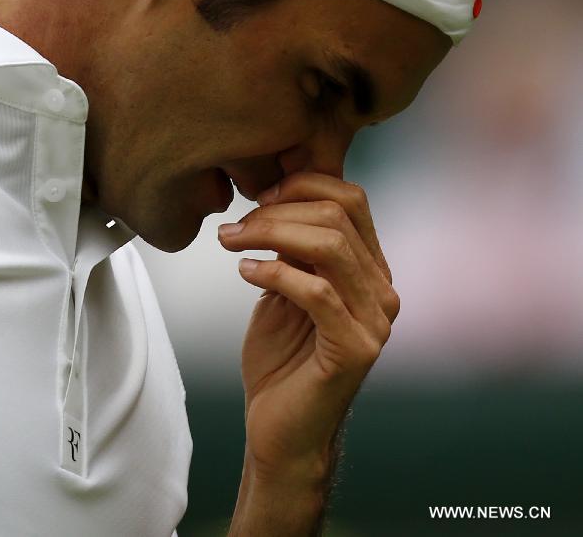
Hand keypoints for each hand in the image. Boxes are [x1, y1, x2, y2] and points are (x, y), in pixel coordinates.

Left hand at [218, 172, 399, 485]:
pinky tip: (244, 272)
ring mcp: (374, 320)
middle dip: (277, 211)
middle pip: (337, 216)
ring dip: (270, 234)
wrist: (280, 428)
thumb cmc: (282, 357)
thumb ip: (292, 246)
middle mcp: (382, 290)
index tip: (258, 198)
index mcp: (370, 268)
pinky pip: (316, 291)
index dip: (303, 185)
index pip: (352, 198)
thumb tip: (276, 197)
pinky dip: (273, 271)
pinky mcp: (355, 349)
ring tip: (232, 242)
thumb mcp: (286, 286)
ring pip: (329, 246)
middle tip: (234, 227)